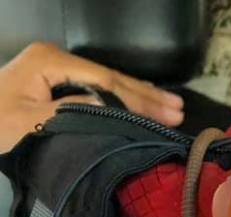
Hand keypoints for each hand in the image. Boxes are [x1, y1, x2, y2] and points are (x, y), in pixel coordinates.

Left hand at [0, 42, 183, 151]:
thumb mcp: (30, 120)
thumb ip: (71, 111)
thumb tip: (107, 109)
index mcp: (49, 62)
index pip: (107, 80)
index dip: (139, 99)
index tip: (165, 114)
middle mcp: (55, 60)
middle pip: (112, 77)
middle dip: (147, 96)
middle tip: (177, 111)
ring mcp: (56, 69)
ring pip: (108, 81)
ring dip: (141, 95)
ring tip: (172, 107)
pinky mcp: (56, 82)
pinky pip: (98, 87)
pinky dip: (124, 97)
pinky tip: (143, 102)